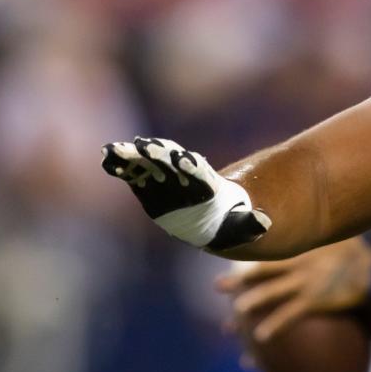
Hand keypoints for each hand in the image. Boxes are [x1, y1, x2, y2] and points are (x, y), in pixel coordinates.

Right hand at [101, 137, 270, 249]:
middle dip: (160, 156)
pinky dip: (122, 166)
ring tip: (112, 150)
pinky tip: (106, 158)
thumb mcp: (244, 225)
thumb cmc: (231, 222)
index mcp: (209, 187)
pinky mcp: (149, 184)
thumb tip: (264, 223)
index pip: (200, 174)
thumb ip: (250, 224)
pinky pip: (134, 173)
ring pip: (149, 164)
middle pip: (172, 163)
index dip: (192, 167)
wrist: (213, 218)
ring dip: (134, 157)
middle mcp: (186, 178)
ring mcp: (166, 178)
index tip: (184, 160)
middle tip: (145, 147)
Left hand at [217, 237, 370, 340]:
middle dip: (238, 280)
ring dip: (250, 303)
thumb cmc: (360, 253)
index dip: (247, 249)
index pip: (269, 246)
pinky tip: (260, 337)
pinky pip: (289, 315)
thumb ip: (323, 231)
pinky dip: (274, 326)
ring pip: (270, 293)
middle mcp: (298, 262)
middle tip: (218, 287)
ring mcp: (305, 282)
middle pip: (260, 270)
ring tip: (234, 315)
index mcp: (302, 245)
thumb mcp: (340, 233)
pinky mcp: (314, 300)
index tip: (229, 253)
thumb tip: (315, 220)